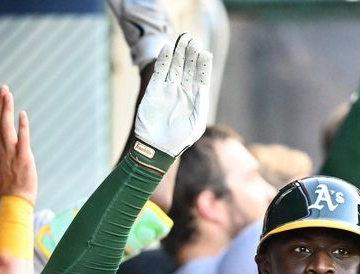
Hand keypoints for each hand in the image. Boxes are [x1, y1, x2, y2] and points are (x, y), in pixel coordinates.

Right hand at [0, 86, 36, 204]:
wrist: (16, 200)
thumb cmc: (8, 184)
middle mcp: (1, 149)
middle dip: (0, 104)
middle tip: (3, 88)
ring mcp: (11, 153)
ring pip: (7, 127)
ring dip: (7, 110)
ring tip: (8, 95)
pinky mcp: (23, 157)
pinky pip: (22, 139)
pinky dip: (22, 127)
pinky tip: (22, 114)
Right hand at [134, 33, 211, 156]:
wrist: (156, 147)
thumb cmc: (179, 139)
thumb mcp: (196, 123)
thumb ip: (200, 103)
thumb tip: (203, 84)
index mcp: (195, 99)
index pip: (201, 77)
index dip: (203, 65)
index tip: (205, 53)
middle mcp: (182, 92)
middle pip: (188, 68)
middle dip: (191, 54)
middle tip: (193, 40)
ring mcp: (168, 90)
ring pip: (175, 66)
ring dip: (179, 53)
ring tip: (184, 39)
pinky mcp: (154, 90)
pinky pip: (160, 71)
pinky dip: (163, 59)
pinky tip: (168, 48)